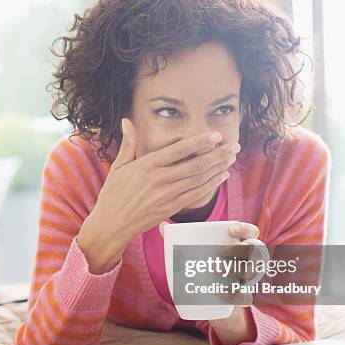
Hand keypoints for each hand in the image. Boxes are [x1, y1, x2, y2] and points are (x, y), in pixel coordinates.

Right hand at [81, 118, 239, 267]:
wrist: (111, 224)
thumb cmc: (113, 194)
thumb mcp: (118, 166)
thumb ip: (128, 143)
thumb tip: (126, 120)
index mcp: (146, 165)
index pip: (178, 150)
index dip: (199, 142)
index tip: (215, 135)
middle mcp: (159, 180)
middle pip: (195, 165)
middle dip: (217, 154)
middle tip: (233, 146)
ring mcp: (167, 195)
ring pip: (199, 179)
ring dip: (218, 168)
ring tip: (231, 158)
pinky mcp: (171, 208)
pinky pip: (195, 195)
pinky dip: (210, 185)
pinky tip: (221, 176)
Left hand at [159, 221, 271, 340]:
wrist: (212, 297)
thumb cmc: (205, 265)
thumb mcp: (194, 252)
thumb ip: (179, 239)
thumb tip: (161, 225)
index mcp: (239, 244)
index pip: (250, 232)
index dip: (245, 229)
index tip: (231, 230)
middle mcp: (248, 260)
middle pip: (255, 250)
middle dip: (240, 250)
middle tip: (219, 253)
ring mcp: (248, 278)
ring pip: (252, 271)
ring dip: (238, 270)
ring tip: (216, 270)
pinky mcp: (243, 295)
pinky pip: (246, 296)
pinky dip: (237, 295)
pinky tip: (224, 294)